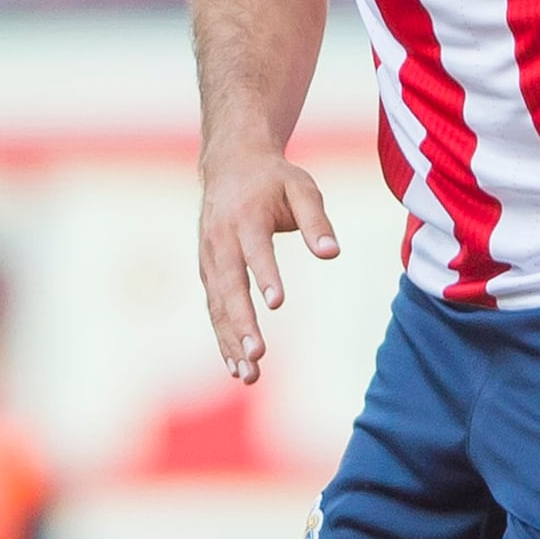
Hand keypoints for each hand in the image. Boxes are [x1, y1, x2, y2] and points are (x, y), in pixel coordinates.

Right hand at [196, 149, 337, 384]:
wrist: (230, 163)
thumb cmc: (274, 179)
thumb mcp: (302, 187)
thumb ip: (317, 220)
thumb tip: (332, 253)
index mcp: (246, 218)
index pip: (256, 251)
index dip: (266, 275)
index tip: (276, 303)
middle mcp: (221, 241)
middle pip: (230, 287)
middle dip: (241, 323)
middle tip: (256, 355)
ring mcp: (210, 258)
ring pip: (217, 305)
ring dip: (230, 340)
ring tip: (248, 375)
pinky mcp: (208, 271)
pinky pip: (213, 308)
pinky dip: (223, 336)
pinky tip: (235, 366)